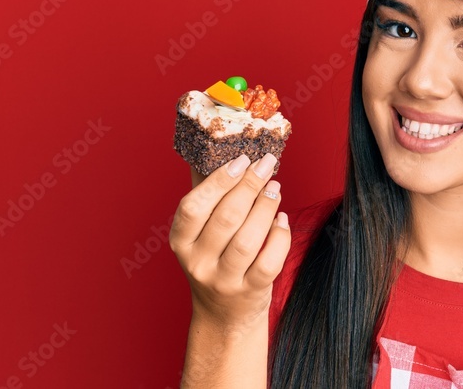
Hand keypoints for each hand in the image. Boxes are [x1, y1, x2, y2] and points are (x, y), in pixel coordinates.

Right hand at [170, 153, 290, 332]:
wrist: (224, 314)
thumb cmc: (216, 258)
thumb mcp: (202, 231)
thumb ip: (208, 193)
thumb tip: (218, 146)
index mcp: (181, 242)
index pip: (193, 207)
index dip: (219, 181)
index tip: (242, 159)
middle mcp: (198, 263)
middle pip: (225, 218)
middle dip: (250, 186)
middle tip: (266, 165)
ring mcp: (223, 280)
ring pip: (247, 240)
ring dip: (266, 208)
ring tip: (275, 189)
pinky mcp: (249, 292)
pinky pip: (269, 262)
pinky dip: (279, 237)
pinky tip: (282, 221)